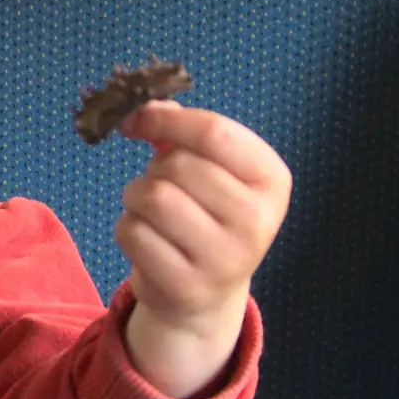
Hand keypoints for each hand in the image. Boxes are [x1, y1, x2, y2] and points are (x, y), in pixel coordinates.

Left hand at [114, 102, 291, 395]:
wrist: (207, 292)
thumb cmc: (206, 214)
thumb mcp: (211, 170)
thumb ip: (180, 130)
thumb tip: (142, 106)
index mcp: (272, 179)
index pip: (214, 132)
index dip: (165, 119)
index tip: (134, 120)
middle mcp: (257, 221)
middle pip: (178, 166)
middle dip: (154, 169)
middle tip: (162, 186)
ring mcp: (224, 259)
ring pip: (152, 197)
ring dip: (135, 197)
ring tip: (152, 212)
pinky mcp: (186, 286)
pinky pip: (133, 233)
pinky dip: (127, 229)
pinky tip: (148, 240)